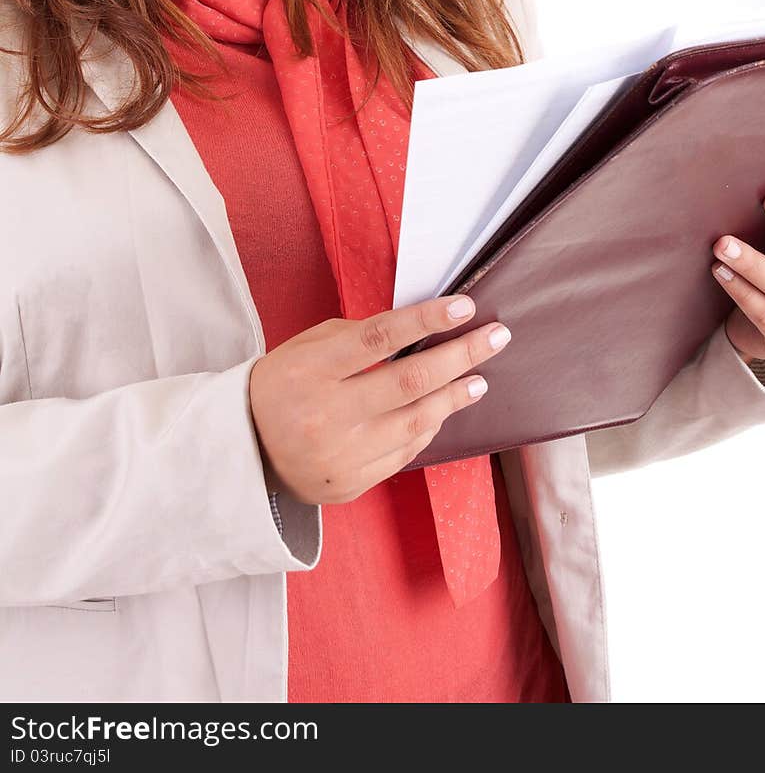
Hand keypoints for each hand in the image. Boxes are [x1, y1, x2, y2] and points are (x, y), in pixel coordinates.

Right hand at [247, 295, 511, 504]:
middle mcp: (327, 414)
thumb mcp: (306, 348)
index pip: (380, 338)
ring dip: (455, 396)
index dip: (427, 320)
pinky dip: (429, 427)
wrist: (242, 451)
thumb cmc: (280, 385)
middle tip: (496, 338)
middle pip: (409, 381)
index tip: (465, 306)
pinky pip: (404, 452)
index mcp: (312, 370)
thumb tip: (418, 330)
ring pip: (415, 421)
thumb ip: (356, 338)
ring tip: (479, 378)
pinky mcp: (351, 483)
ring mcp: (341, 454)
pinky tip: (444, 409)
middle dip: (460, 356)